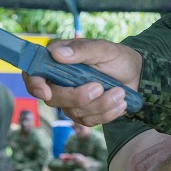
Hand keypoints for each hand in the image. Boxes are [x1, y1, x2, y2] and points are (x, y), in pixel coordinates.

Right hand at [22, 39, 142, 125]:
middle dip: (78, 97)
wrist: (136, 75)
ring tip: (120, 92)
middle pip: (53, 99)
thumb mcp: (104, 49)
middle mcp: (59, 83)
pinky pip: (89, 121)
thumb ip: (82, 50)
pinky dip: (107, 114)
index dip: (35, 85)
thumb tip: (57, 53)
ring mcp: (70, 101)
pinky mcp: (84, 114)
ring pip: (74, 112)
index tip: (46, 91)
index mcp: (57, 62)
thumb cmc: (117, 58)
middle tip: (99, 87)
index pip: (34, 75)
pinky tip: (121, 103)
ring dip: (100, 105)